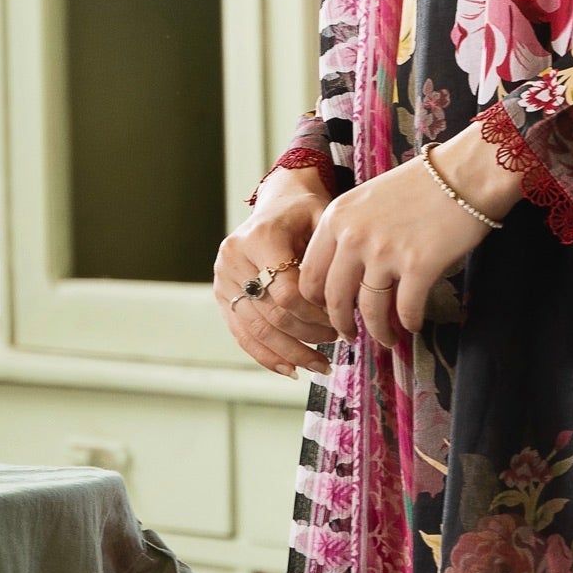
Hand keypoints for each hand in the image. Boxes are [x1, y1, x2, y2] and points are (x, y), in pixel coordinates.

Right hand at [215, 164, 335, 373]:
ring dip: (292, 353)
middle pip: (272, 314)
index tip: (341, 320)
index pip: (288, 292)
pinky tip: (292, 369)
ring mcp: (223, 279)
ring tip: (321, 365)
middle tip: (338, 340)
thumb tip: (350, 307)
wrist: (278, 204)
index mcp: (260, 237)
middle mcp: (234, 258)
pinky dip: (267, 356)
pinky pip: (243, 334)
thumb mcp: (324, 221)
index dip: (316, 314)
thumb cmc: (307, 213)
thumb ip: (330, 258)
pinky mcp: (222, 295)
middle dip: (308, 335)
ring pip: (257, 331)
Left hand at [294, 138, 521, 348]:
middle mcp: (353, 236)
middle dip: (341, 324)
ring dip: (379, 332)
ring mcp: (385, 252)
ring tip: (388, 339)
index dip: (316, 301)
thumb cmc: (422, 184)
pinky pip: (406, 309)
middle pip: (334, 298)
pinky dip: (409, 323)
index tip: (329, 311)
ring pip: (370, 310)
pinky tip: (413, 325)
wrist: (465, 172)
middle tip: (350, 335)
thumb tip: (348, 276)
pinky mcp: (418, 266)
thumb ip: (351, 231)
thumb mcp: (368, 199)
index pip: (310, 274)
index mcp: (336, 218)